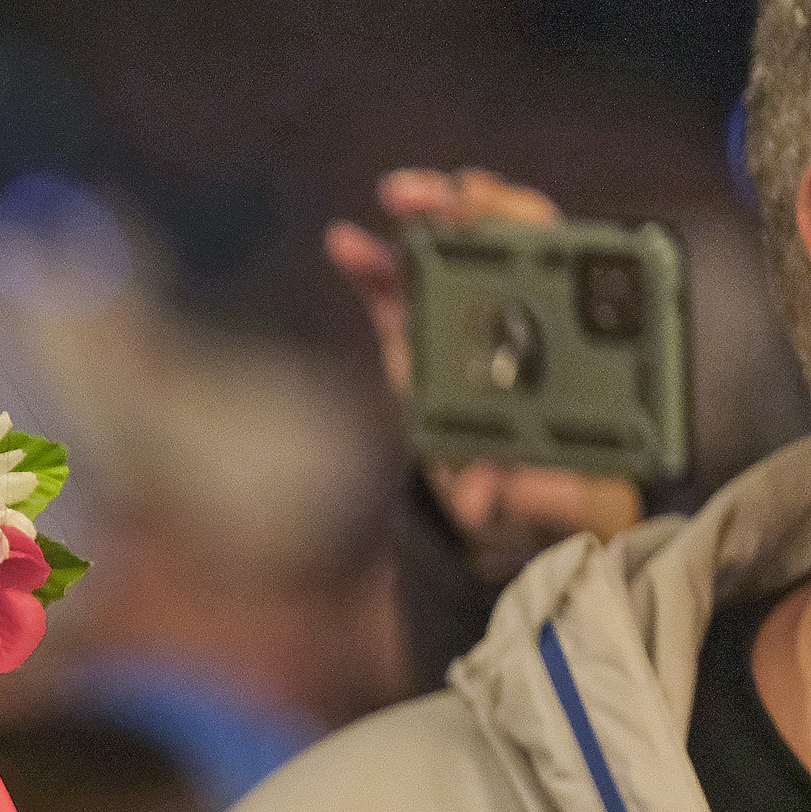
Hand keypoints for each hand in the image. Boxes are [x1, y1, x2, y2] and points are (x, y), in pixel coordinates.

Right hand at [328, 168, 642, 581]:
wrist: (516, 512)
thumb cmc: (565, 495)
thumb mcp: (574, 507)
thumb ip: (550, 500)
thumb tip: (500, 492)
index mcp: (572, 339)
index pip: (564, 263)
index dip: (536, 229)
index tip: (505, 214)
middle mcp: (522, 317)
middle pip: (504, 239)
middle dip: (473, 205)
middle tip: (443, 192)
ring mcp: (467, 323)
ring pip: (448, 254)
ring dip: (422, 215)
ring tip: (396, 194)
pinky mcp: (419, 341)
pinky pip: (394, 295)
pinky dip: (369, 266)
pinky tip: (345, 241)